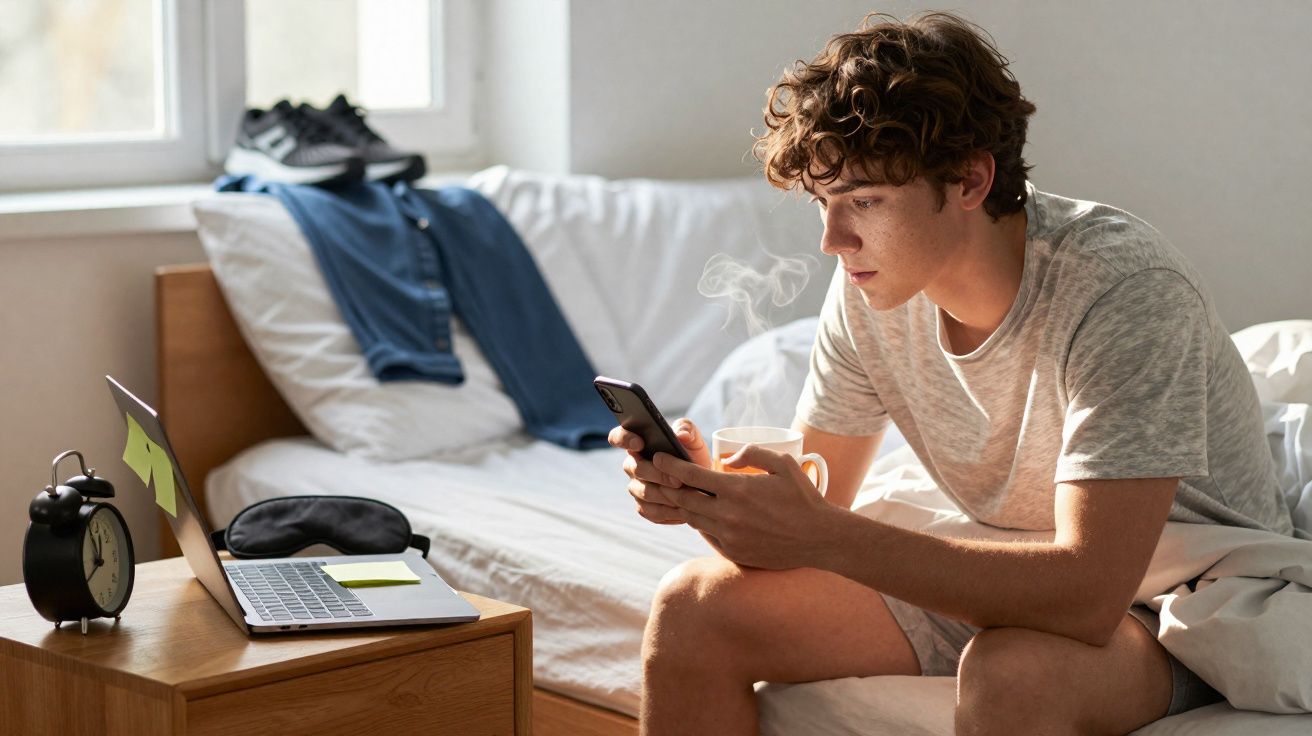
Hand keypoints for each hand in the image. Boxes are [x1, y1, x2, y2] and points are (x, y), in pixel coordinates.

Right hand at [608, 418, 710, 525]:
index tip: (640, 443)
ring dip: (666, 494)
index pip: (618, 437)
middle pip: (636, 469)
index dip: (624, 439)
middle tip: (678, 480)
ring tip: (687, 495)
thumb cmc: (693, 456)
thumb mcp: (694, 439)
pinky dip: (668, 511)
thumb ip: (687, 429)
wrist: (702, 484)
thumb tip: (680, 434)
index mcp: (638, 443)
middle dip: (658, 474)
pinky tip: (684, 509)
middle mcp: (632, 465)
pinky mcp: (644, 508)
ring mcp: (636, 487)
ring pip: (644, 492)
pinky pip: (650, 511)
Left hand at [653, 443, 840, 569]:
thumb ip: (751, 454)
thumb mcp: (782, 463)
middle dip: (666, 486)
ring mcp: (729, 537)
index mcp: (737, 490)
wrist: (820, 538)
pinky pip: (708, 535)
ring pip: (693, 519)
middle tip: (658, 477)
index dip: (669, 466)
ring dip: (684, 505)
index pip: (690, 476)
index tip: (657, 458)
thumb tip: (725, 460)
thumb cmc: (803, 497)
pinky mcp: (733, 553)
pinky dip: (702, 523)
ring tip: (679, 494)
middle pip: (683, 499)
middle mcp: (728, 515)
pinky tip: (705, 514)